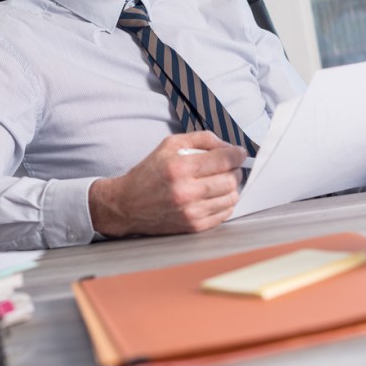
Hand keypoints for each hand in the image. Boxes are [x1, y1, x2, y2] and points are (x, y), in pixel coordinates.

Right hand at [88, 131, 246, 236]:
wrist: (127, 205)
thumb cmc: (148, 173)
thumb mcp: (169, 145)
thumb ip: (201, 139)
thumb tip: (227, 145)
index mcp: (180, 167)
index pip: (224, 159)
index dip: (237, 154)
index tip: (239, 153)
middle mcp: (186, 191)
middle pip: (231, 179)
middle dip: (236, 170)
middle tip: (230, 167)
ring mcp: (191, 211)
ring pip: (231, 197)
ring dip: (232, 187)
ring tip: (223, 181)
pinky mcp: (193, 226)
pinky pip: (224, 214)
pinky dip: (225, 203)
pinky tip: (216, 196)